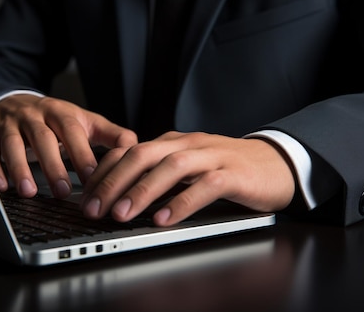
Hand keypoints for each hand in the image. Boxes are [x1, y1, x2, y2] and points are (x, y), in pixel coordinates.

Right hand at [0, 94, 136, 197]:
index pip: (72, 131)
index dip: (81, 154)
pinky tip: (1, 186)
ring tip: (29, 192)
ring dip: (20, 168)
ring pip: (13, 143)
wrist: (14, 101)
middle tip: (62, 191)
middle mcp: (34, 115)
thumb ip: (110, 135)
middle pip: (42, 137)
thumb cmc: (54, 119)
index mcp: (61, 112)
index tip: (91, 178)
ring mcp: (10, 123)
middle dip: (52, 164)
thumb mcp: (84, 121)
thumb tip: (135, 148)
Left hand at [81, 132, 295, 225]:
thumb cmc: (228, 168)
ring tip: (121, 214)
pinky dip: (182, 203)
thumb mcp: (188, 167)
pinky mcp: (234, 174)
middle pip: (143, 155)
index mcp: (173, 142)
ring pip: (171, 167)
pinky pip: (205, 186)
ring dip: (142, 191)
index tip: (86, 195)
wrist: (277, 163)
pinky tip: (164, 219)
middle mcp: (189, 144)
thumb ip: (160, 173)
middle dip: (114, 182)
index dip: (104, 171)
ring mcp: (212, 156)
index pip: (130, 150)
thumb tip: (121, 194)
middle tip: (94, 208)